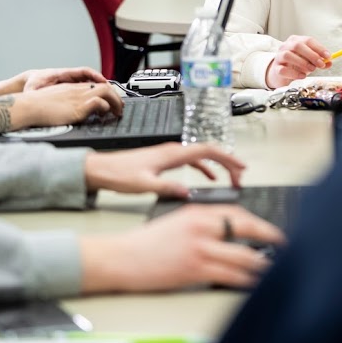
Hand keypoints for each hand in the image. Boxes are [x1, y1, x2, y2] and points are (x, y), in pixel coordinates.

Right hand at [15, 82, 122, 128]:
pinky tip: (104, 114)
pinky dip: (105, 107)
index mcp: (73, 87)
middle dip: (116, 96)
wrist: (29, 106)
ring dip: (115, 102)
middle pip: (105, 86)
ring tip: (118, 112)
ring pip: (106, 92)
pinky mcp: (78, 107)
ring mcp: (79, 97)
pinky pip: (99, 102)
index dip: (107, 92)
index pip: (96, 85)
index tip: (112, 99)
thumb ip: (67, 102)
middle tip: (120, 107)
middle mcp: (78, 90)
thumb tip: (74, 111)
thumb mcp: (56, 100)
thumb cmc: (37, 107)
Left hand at [18, 66, 106, 91]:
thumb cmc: (33, 83)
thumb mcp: (33, 89)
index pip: (83, 72)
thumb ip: (36, 92)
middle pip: (91, 78)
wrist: (30, 82)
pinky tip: (100, 103)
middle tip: (113, 93)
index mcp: (63, 74)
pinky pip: (86, 90)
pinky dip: (94, 95)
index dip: (95, 76)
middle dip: (104, 84)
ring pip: (90, 84)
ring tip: (111, 99)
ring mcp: (71, 83)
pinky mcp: (71, 89)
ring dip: (101, 90)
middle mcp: (70, 77)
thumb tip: (36, 95)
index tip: (104, 82)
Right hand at [79, 205, 284, 292]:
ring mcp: (200, 247)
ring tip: (272, 267)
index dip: (258, 222)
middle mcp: (201, 226)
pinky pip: (230, 275)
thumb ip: (201, 223)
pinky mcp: (196, 268)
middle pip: (245, 228)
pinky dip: (246, 279)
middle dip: (268, 236)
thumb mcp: (175, 221)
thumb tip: (226, 232)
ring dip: (261, 262)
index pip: (236, 211)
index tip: (269, 229)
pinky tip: (253, 281)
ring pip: (242, 254)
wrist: (122, 258)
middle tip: (282, 244)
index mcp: (196, 211)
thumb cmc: (145, 243)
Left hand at [84, 142, 245, 196]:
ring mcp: (168, 154)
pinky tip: (208, 178)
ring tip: (230, 178)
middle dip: (228, 162)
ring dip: (218, 166)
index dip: (227, 158)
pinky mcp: (164, 160)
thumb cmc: (118, 174)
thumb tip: (187, 192)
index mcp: (170, 154)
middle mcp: (172, 150)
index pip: (207, 150)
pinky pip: (191, 161)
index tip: (240, 168)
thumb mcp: (143, 184)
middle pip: (208, 151)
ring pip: (201, 156)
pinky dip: (205, 168)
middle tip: (241, 176)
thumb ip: (167, 188)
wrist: (100, 169)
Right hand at [265, 35, 329, 88]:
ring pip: (288, 55)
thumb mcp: (309, 61)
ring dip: (302, 62)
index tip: (328, 56)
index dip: (319, 48)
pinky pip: (283, 70)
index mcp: (295, 41)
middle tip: (320, 64)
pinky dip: (294, 73)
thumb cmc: (295, 64)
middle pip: (297, 46)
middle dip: (311, 55)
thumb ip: (319, 61)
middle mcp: (286, 46)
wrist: (280, 73)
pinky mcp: (276, 68)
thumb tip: (329, 62)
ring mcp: (279, 57)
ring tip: (311, 70)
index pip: (308, 40)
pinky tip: (302, 76)